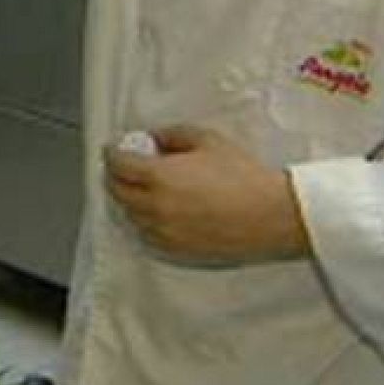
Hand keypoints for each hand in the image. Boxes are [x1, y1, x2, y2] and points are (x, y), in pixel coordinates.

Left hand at [102, 125, 310, 262]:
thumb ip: (173, 135)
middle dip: (115, 176)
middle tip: (123, 166)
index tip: (113, 149)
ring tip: (141, 187)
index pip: (119, 165)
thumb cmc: (242, 175)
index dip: (112, 154)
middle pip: (117, 191)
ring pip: (130, 215)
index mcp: (159, 176)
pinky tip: (157, 211)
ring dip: (129, 199)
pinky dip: (144, 221)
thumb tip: (153, 139)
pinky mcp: (176, 249)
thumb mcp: (207, 140)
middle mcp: (154, 206)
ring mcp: (163, 231)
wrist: (270, 215)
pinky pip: (147, 234)